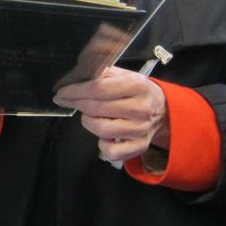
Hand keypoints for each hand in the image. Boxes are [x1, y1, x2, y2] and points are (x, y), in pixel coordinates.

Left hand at [53, 66, 167, 165]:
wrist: (163, 110)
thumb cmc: (136, 90)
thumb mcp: (123, 74)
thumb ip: (101, 73)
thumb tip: (74, 78)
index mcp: (136, 85)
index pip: (98, 89)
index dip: (75, 91)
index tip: (61, 93)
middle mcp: (141, 108)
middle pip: (97, 109)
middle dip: (76, 104)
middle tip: (67, 101)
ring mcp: (141, 130)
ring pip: (102, 130)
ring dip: (88, 122)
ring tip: (90, 115)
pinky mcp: (140, 146)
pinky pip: (112, 152)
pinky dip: (102, 145)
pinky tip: (103, 135)